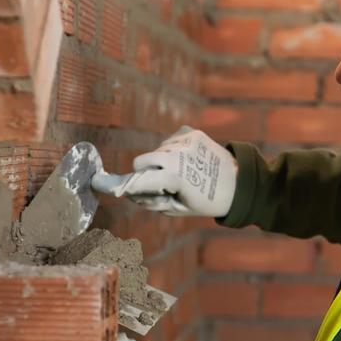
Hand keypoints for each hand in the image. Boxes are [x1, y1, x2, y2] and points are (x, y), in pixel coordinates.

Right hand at [117, 127, 237, 217]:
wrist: (240, 183)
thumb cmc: (207, 201)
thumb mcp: (177, 208)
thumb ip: (151, 200)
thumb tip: (130, 191)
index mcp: (174, 175)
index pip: (139, 178)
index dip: (121, 183)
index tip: (100, 183)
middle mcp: (177, 153)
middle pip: (142, 161)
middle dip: (145, 173)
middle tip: (161, 185)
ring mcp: (184, 140)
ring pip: (156, 150)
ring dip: (161, 161)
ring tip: (183, 173)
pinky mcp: (191, 132)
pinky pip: (170, 141)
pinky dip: (173, 151)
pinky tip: (188, 160)